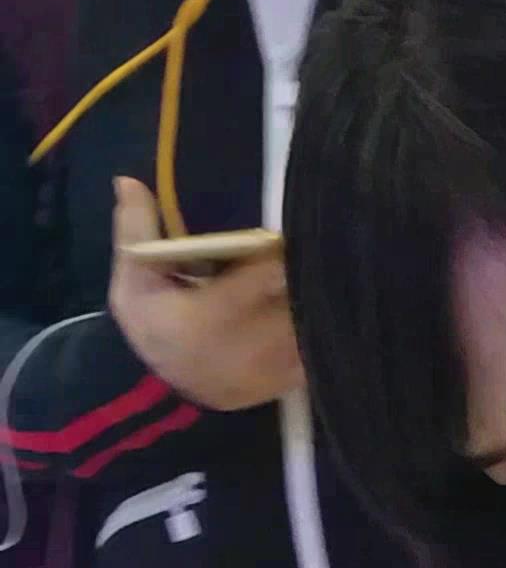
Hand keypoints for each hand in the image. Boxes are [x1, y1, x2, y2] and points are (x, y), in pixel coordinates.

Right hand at [109, 178, 301, 408]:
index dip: (279, 256)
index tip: (285, 235)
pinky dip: (317, 328)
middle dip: (302, 275)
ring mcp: (268, 372)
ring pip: (309, 328)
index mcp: (206, 320)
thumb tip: (126, 180)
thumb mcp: (133, 277)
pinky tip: (316, 305)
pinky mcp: (283, 383)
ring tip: (317, 273)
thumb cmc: (150, 322)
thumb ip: (136, 229)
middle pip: (294, 304)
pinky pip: (313, 352)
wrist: (161, 387)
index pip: (260, 280)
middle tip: (310, 249)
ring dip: (314, 301)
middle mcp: (243, 351)